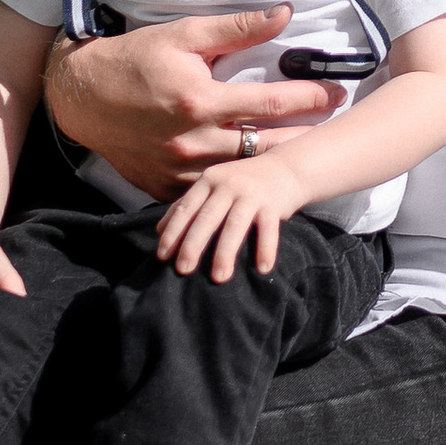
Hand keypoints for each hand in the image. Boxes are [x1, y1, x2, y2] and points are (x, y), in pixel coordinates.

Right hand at [43, 7, 345, 192]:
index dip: (310, 98)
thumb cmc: (135, 59)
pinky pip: (210, 191)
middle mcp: (192, 140)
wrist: (81, 96)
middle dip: (304, 137)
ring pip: (242, 174)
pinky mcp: (165, 187)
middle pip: (265, 147)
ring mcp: (178, 170)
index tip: (336, 94)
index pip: (271, 103)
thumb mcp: (185, 34)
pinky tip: (259, 179)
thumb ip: (238, 28)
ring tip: (305, 153)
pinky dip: (236, 184)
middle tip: (334, 127)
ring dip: (275, 165)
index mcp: (201, 100)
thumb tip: (285, 14)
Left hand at [153, 153, 301, 282]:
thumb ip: (189, 203)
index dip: (173, 232)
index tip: (162, 256)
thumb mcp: (213, 184)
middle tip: (182, 270)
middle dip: (193, 244)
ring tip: (219, 278)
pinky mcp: (273, 204)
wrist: (287, 166)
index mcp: (209, 180)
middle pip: (207, 217)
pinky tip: (262, 269)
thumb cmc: (244, 181)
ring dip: (225, 252)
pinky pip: (269, 229)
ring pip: (235, 224)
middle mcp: (228, 185)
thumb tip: (158, 230)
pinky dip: (266, 249)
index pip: (186, 208)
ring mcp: (251, 194)